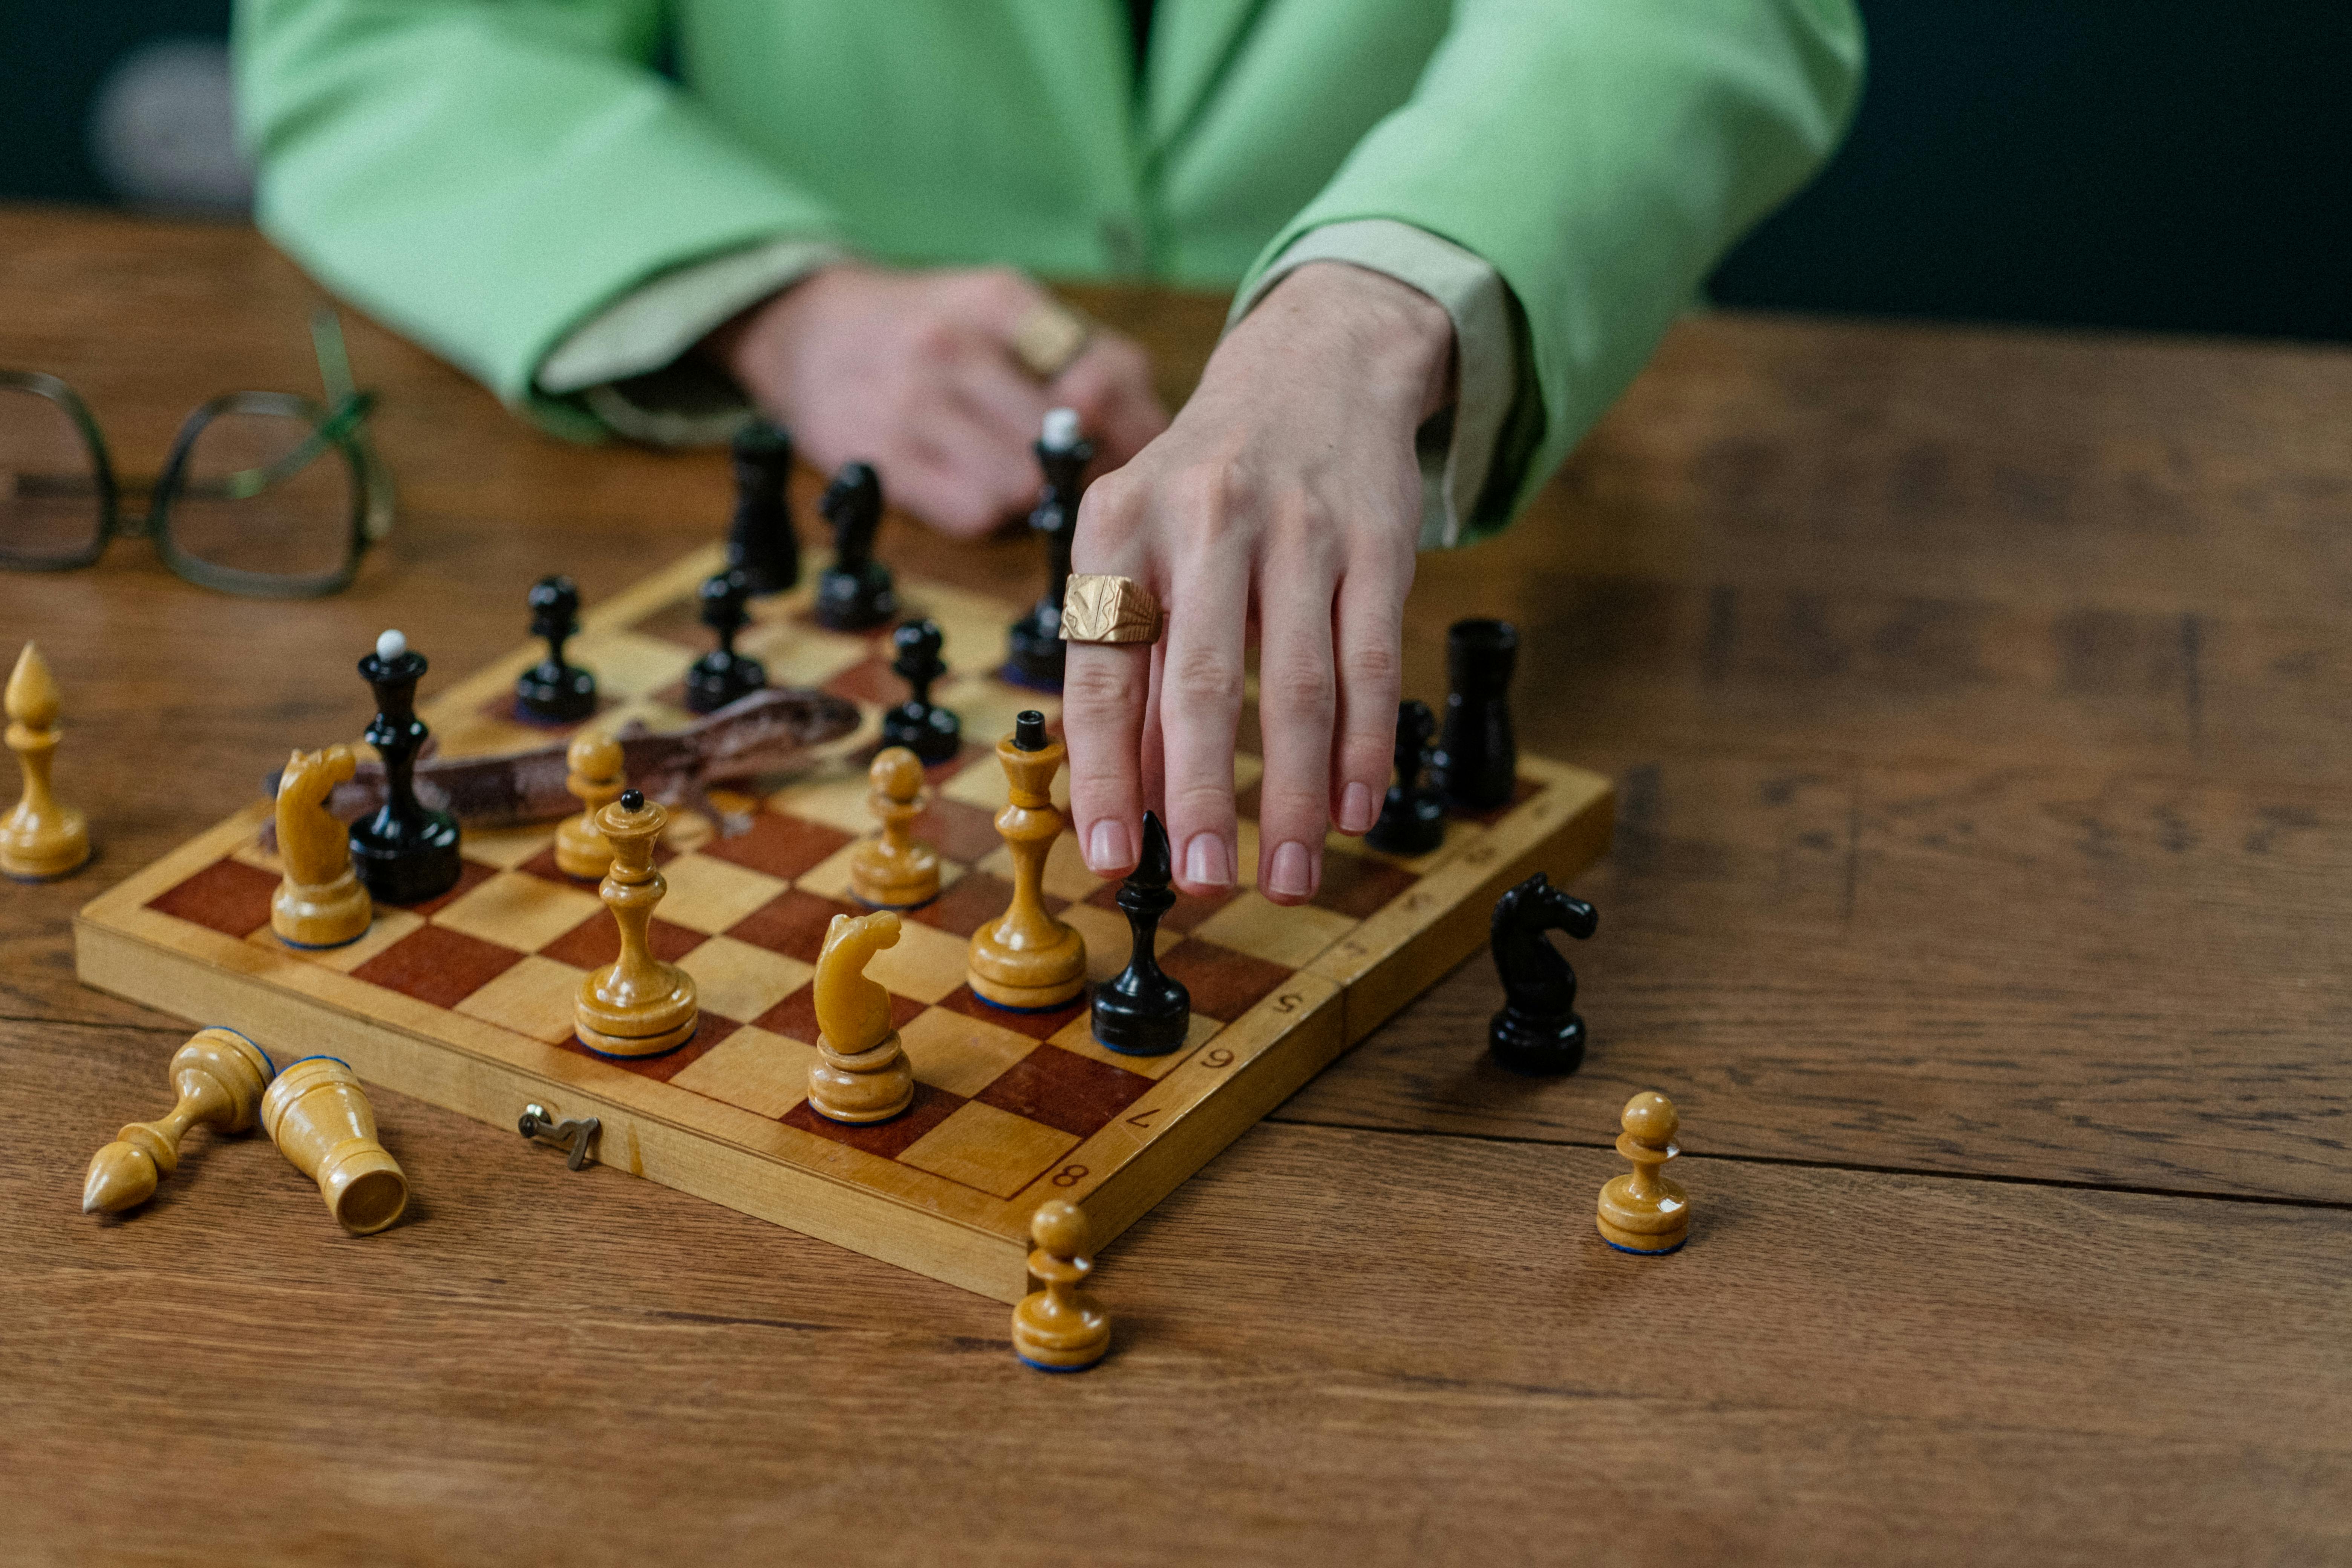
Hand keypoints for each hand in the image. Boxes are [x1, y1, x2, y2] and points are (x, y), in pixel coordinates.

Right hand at [706, 263, 1168, 536]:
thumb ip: (1082, 351)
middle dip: (1093, 465)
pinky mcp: (884, 462)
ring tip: (1032, 481)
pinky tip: (984, 490)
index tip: (1143, 448)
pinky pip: (972, 513)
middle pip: (1068, 435)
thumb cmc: (929, 326)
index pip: (1101, 374)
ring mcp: (913, 408)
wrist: (806, 332)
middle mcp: (953, 348)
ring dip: (1040, 496)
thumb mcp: (1002, 306)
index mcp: (998, 302)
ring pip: (1021, 483)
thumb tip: (1157, 428)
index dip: (1136, 427)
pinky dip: (993, 514)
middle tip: (1094, 476)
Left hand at [1062, 262, 1453, 903]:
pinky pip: (1370, 661)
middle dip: (1203, 798)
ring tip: (1291, 877)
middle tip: (1205, 883)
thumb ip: (1134, 672)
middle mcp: (1204, 518)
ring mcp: (1298, 528)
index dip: (1105, 773)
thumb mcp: (1140, 550)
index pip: (1103, 671)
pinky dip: (1364, 746)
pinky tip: (1356, 809)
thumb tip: (1133, 801)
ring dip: (1297, 796)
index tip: (1111, 854)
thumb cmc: (1207, 483)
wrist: (1316, 367)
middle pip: (1200, 683)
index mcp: (1119, 524)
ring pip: (1296, 685)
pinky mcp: (1376, 540)